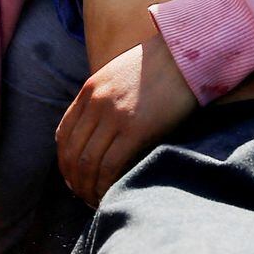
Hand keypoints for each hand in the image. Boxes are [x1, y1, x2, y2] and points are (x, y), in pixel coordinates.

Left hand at [56, 32, 196, 203]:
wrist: (189, 53)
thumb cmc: (164, 65)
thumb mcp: (123, 74)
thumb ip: (108, 96)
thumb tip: (105, 127)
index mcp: (91, 90)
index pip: (64, 133)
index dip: (65, 160)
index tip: (73, 176)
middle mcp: (97, 103)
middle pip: (72, 151)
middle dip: (74, 179)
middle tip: (82, 195)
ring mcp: (114, 116)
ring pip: (87, 162)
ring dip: (86, 187)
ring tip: (94, 200)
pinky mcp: (135, 129)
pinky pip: (110, 165)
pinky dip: (104, 185)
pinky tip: (109, 194)